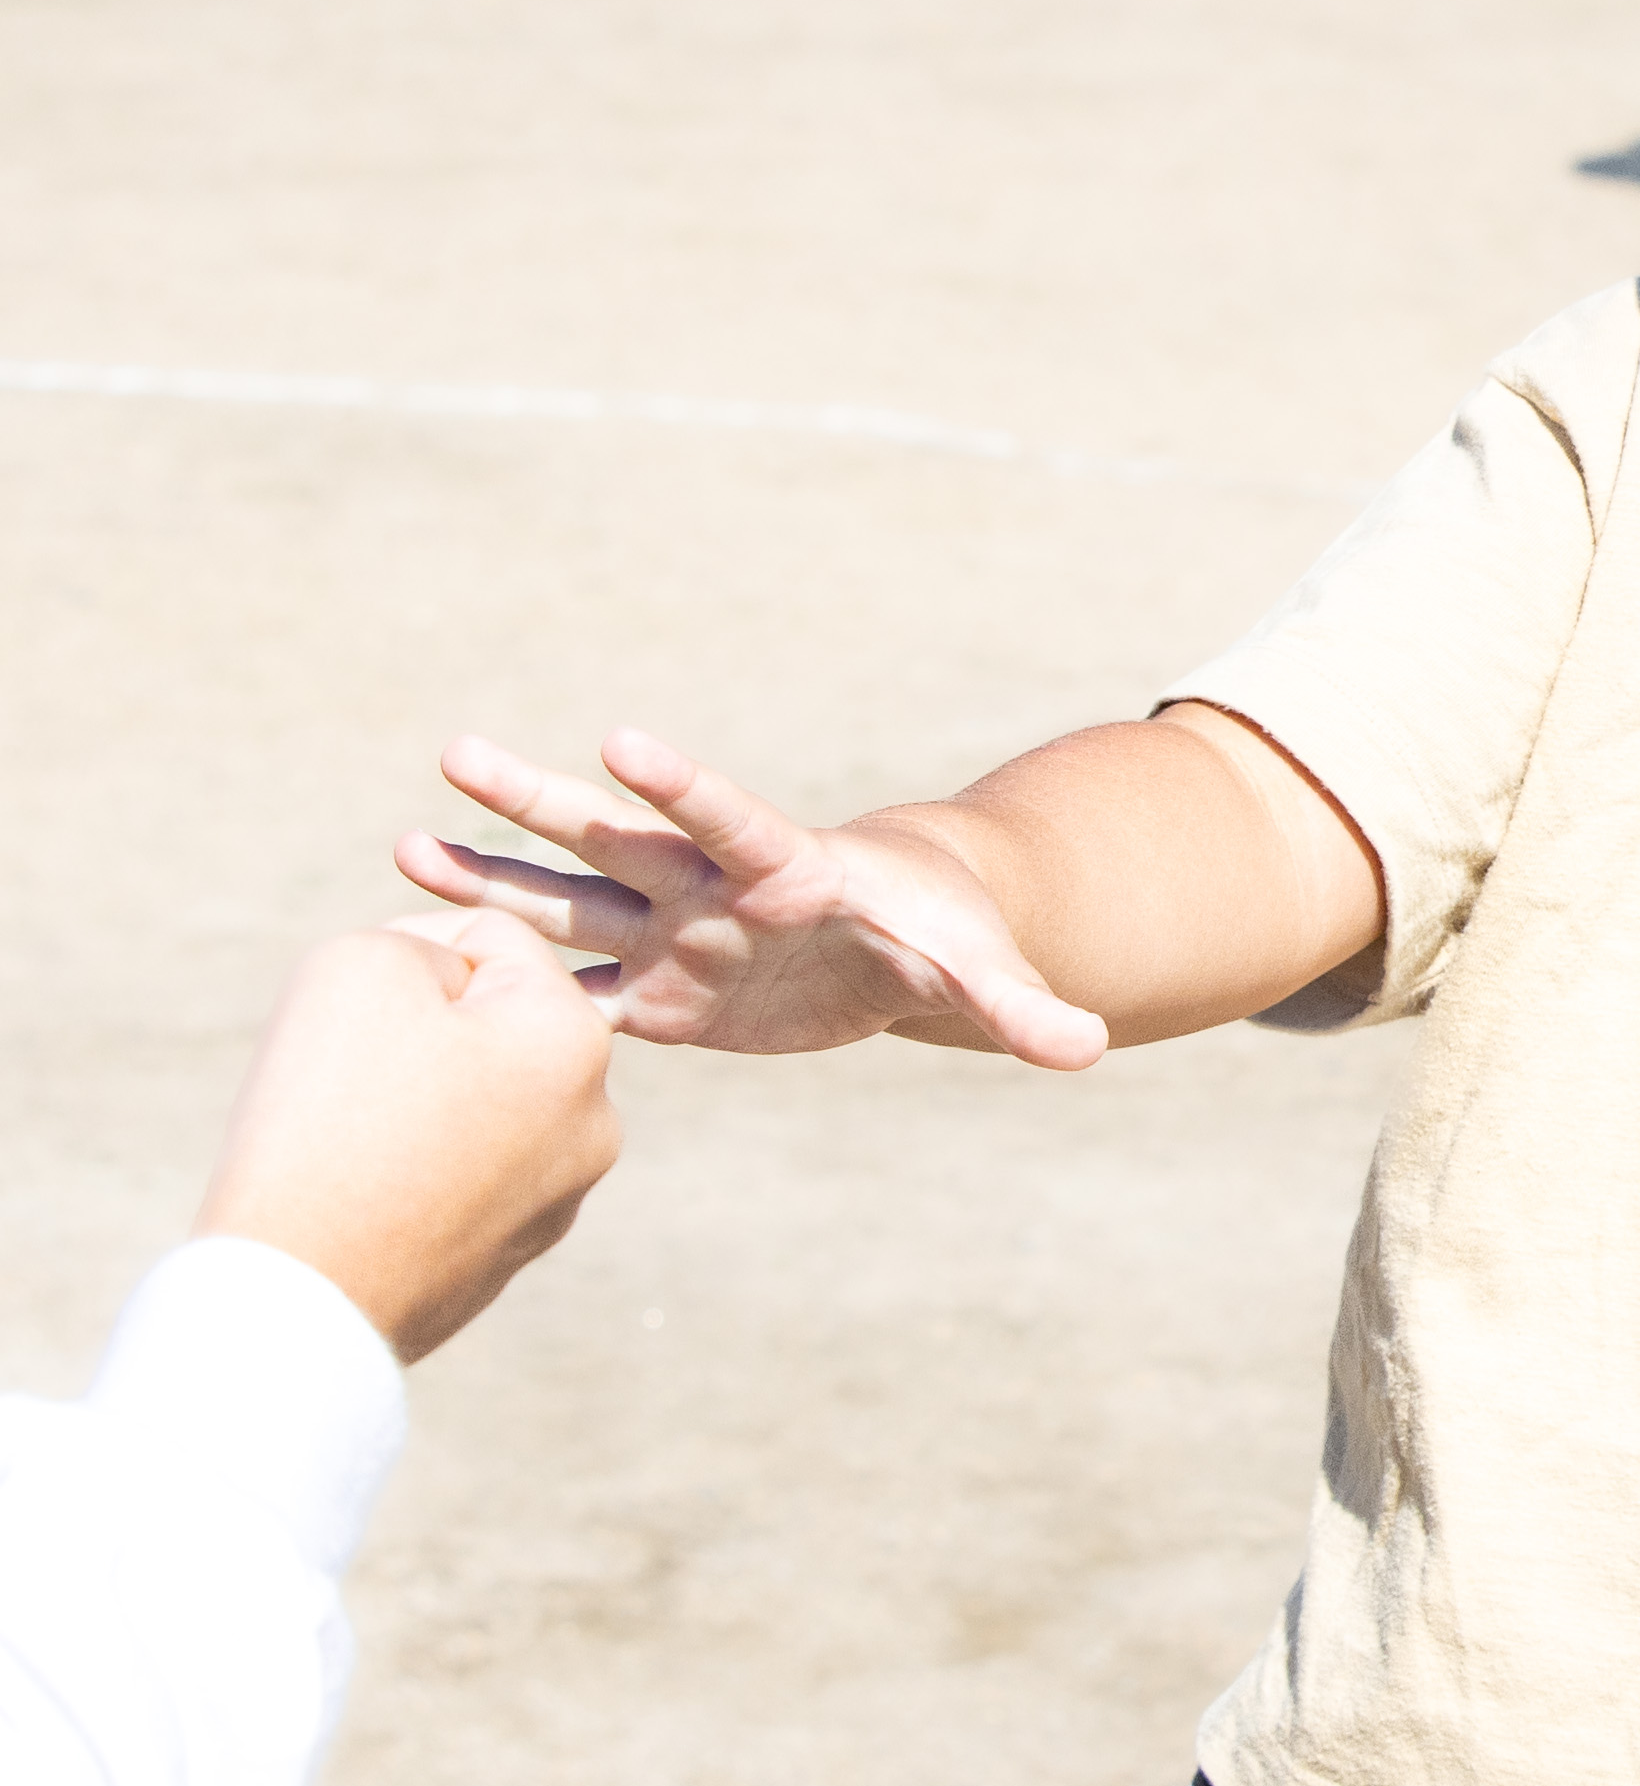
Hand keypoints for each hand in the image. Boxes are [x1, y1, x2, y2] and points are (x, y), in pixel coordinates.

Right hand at [194, 917, 622, 1362]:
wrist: (298, 1294)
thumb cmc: (329, 1111)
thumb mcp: (363, 964)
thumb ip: (425, 943)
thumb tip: (456, 999)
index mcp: (578, 1039)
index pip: (493, 944)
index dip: (406, 951)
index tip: (354, 1011)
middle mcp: (594, 1120)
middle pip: (492, 1026)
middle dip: (418, 1029)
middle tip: (348, 1075)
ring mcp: (558, 1197)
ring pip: (474, 1100)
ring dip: (413, 1096)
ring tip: (354, 1139)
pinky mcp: (510, 1256)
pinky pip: (457, 1174)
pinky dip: (409, 1168)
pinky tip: (364, 1195)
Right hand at [395, 729, 1109, 1069]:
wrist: (899, 949)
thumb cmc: (943, 941)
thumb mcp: (979, 975)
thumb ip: (1020, 1009)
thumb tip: (1090, 1045)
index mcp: (785, 868)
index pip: (726, 817)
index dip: (679, 783)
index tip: (620, 740)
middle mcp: (709, 891)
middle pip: (615, 838)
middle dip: (540, 800)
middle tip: (456, 753)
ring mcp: (670, 939)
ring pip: (569, 903)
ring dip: (491, 878)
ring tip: (404, 841)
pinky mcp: (652, 998)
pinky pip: (565, 991)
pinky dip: (500, 981)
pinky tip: (415, 954)